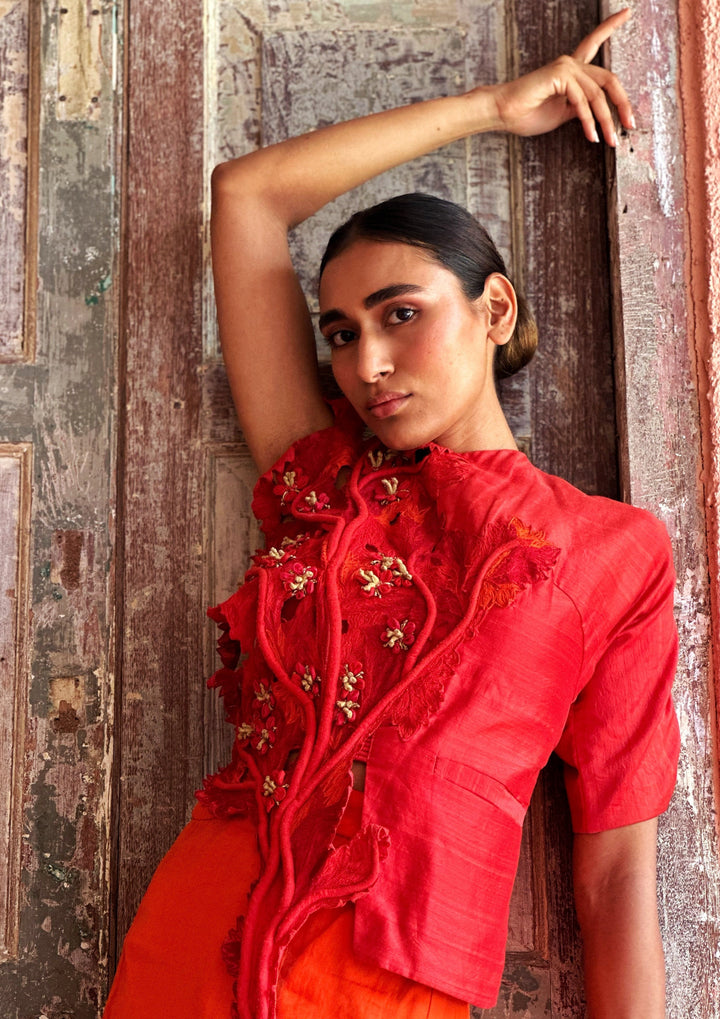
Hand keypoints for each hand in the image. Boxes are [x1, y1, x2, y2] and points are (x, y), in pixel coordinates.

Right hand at [485, 8, 634, 145]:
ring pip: (598, 95)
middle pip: (608, 79)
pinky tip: (591, 135)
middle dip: (623, 103)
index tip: (626, 12)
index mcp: (571, 70)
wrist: (503, 114)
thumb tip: (597, 115)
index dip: (610, 27)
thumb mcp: (562, 114)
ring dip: (606, 121)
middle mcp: (570, 64)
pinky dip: (588, 121)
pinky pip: (583, 100)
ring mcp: (566, 67)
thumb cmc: (526, 115)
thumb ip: (580, 109)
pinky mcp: (560, 74)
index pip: (593, 45)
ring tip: (609, 140)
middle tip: (630, 124)